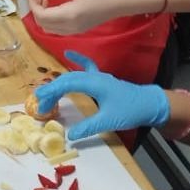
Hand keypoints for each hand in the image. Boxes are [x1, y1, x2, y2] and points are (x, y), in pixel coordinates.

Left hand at [29, 0, 145, 34]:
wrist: (123, 2)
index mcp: (69, 16)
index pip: (42, 16)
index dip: (34, 5)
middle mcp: (70, 27)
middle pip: (43, 24)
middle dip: (36, 9)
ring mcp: (75, 31)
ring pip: (49, 29)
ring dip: (43, 15)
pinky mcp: (79, 30)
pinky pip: (58, 29)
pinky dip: (51, 19)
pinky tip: (55, 6)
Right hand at [34, 50, 169, 139]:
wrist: (150, 104)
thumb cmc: (131, 111)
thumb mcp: (109, 121)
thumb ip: (88, 127)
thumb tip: (70, 135)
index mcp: (93, 83)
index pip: (65, 84)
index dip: (50, 92)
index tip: (39, 103)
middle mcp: (93, 77)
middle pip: (66, 79)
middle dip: (51, 91)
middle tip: (41, 106)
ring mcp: (98, 76)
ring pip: (73, 75)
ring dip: (59, 83)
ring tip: (48, 94)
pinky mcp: (102, 79)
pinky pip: (86, 67)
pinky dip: (77, 60)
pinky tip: (69, 53)